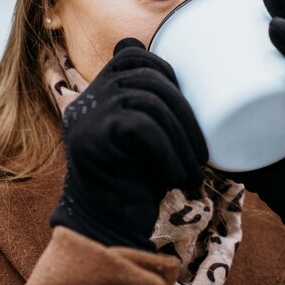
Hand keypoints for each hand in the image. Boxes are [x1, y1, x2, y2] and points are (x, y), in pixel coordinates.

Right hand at [50, 38, 207, 250]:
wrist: (109, 231)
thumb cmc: (137, 184)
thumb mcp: (150, 140)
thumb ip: (156, 108)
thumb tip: (193, 80)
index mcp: (97, 95)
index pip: (129, 54)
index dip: (163, 68)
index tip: (185, 104)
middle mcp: (85, 100)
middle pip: (146, 77)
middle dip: (184, 111)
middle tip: (200, 153)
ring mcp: (84, 117)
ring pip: (149, 101)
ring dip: (182, 137)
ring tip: (192, 169)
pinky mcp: (91, 139)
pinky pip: (142, 127)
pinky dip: (168, 152)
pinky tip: (175, 177)